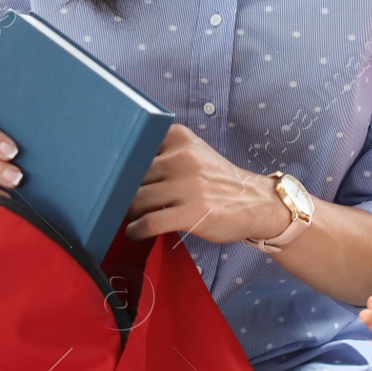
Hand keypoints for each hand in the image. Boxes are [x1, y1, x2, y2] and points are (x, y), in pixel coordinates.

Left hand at [124, 124, 290, 243]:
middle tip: (126, 203)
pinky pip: (148, 222)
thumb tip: (117, 173)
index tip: (116, 177)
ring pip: (136, 200)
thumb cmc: (217, 181)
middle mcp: (183, 157)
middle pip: (132, 176)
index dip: (121, 166)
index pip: (134, 148)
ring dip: (129, 213)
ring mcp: (188, 185)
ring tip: (134, 218)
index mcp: (179, 137)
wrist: (255, 202)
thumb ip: (162, 155)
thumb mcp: (193, 153)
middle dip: (125, 193)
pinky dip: (135, 230)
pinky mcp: (191, 212)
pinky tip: (136, 232)